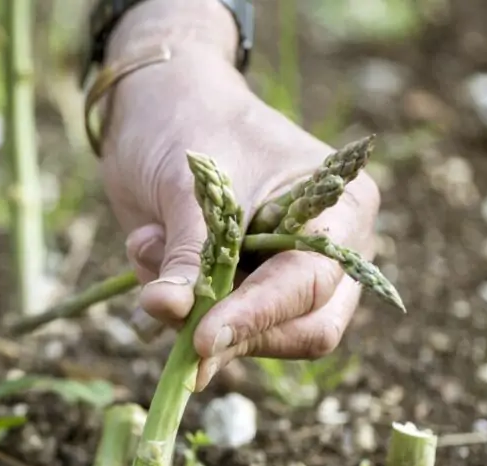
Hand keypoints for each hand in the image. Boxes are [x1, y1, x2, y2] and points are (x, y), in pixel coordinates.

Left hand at [98, 10, 379, 390]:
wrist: (156, 104)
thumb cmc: (188, 123)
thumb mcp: (188, 185)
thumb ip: (187, 252)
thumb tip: (170, 310)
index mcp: (341, 209)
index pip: (311, 284)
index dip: (258, 317)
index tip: (203, 339)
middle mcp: (328, 251)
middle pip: (305, 329)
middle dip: (235, 330)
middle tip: (173, 321)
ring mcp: (286, 276)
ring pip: (256, 338)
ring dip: (191, 312)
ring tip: (146, 243)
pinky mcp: (242, 291)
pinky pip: (213, 326)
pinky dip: (174, 304)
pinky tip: (146, 246)